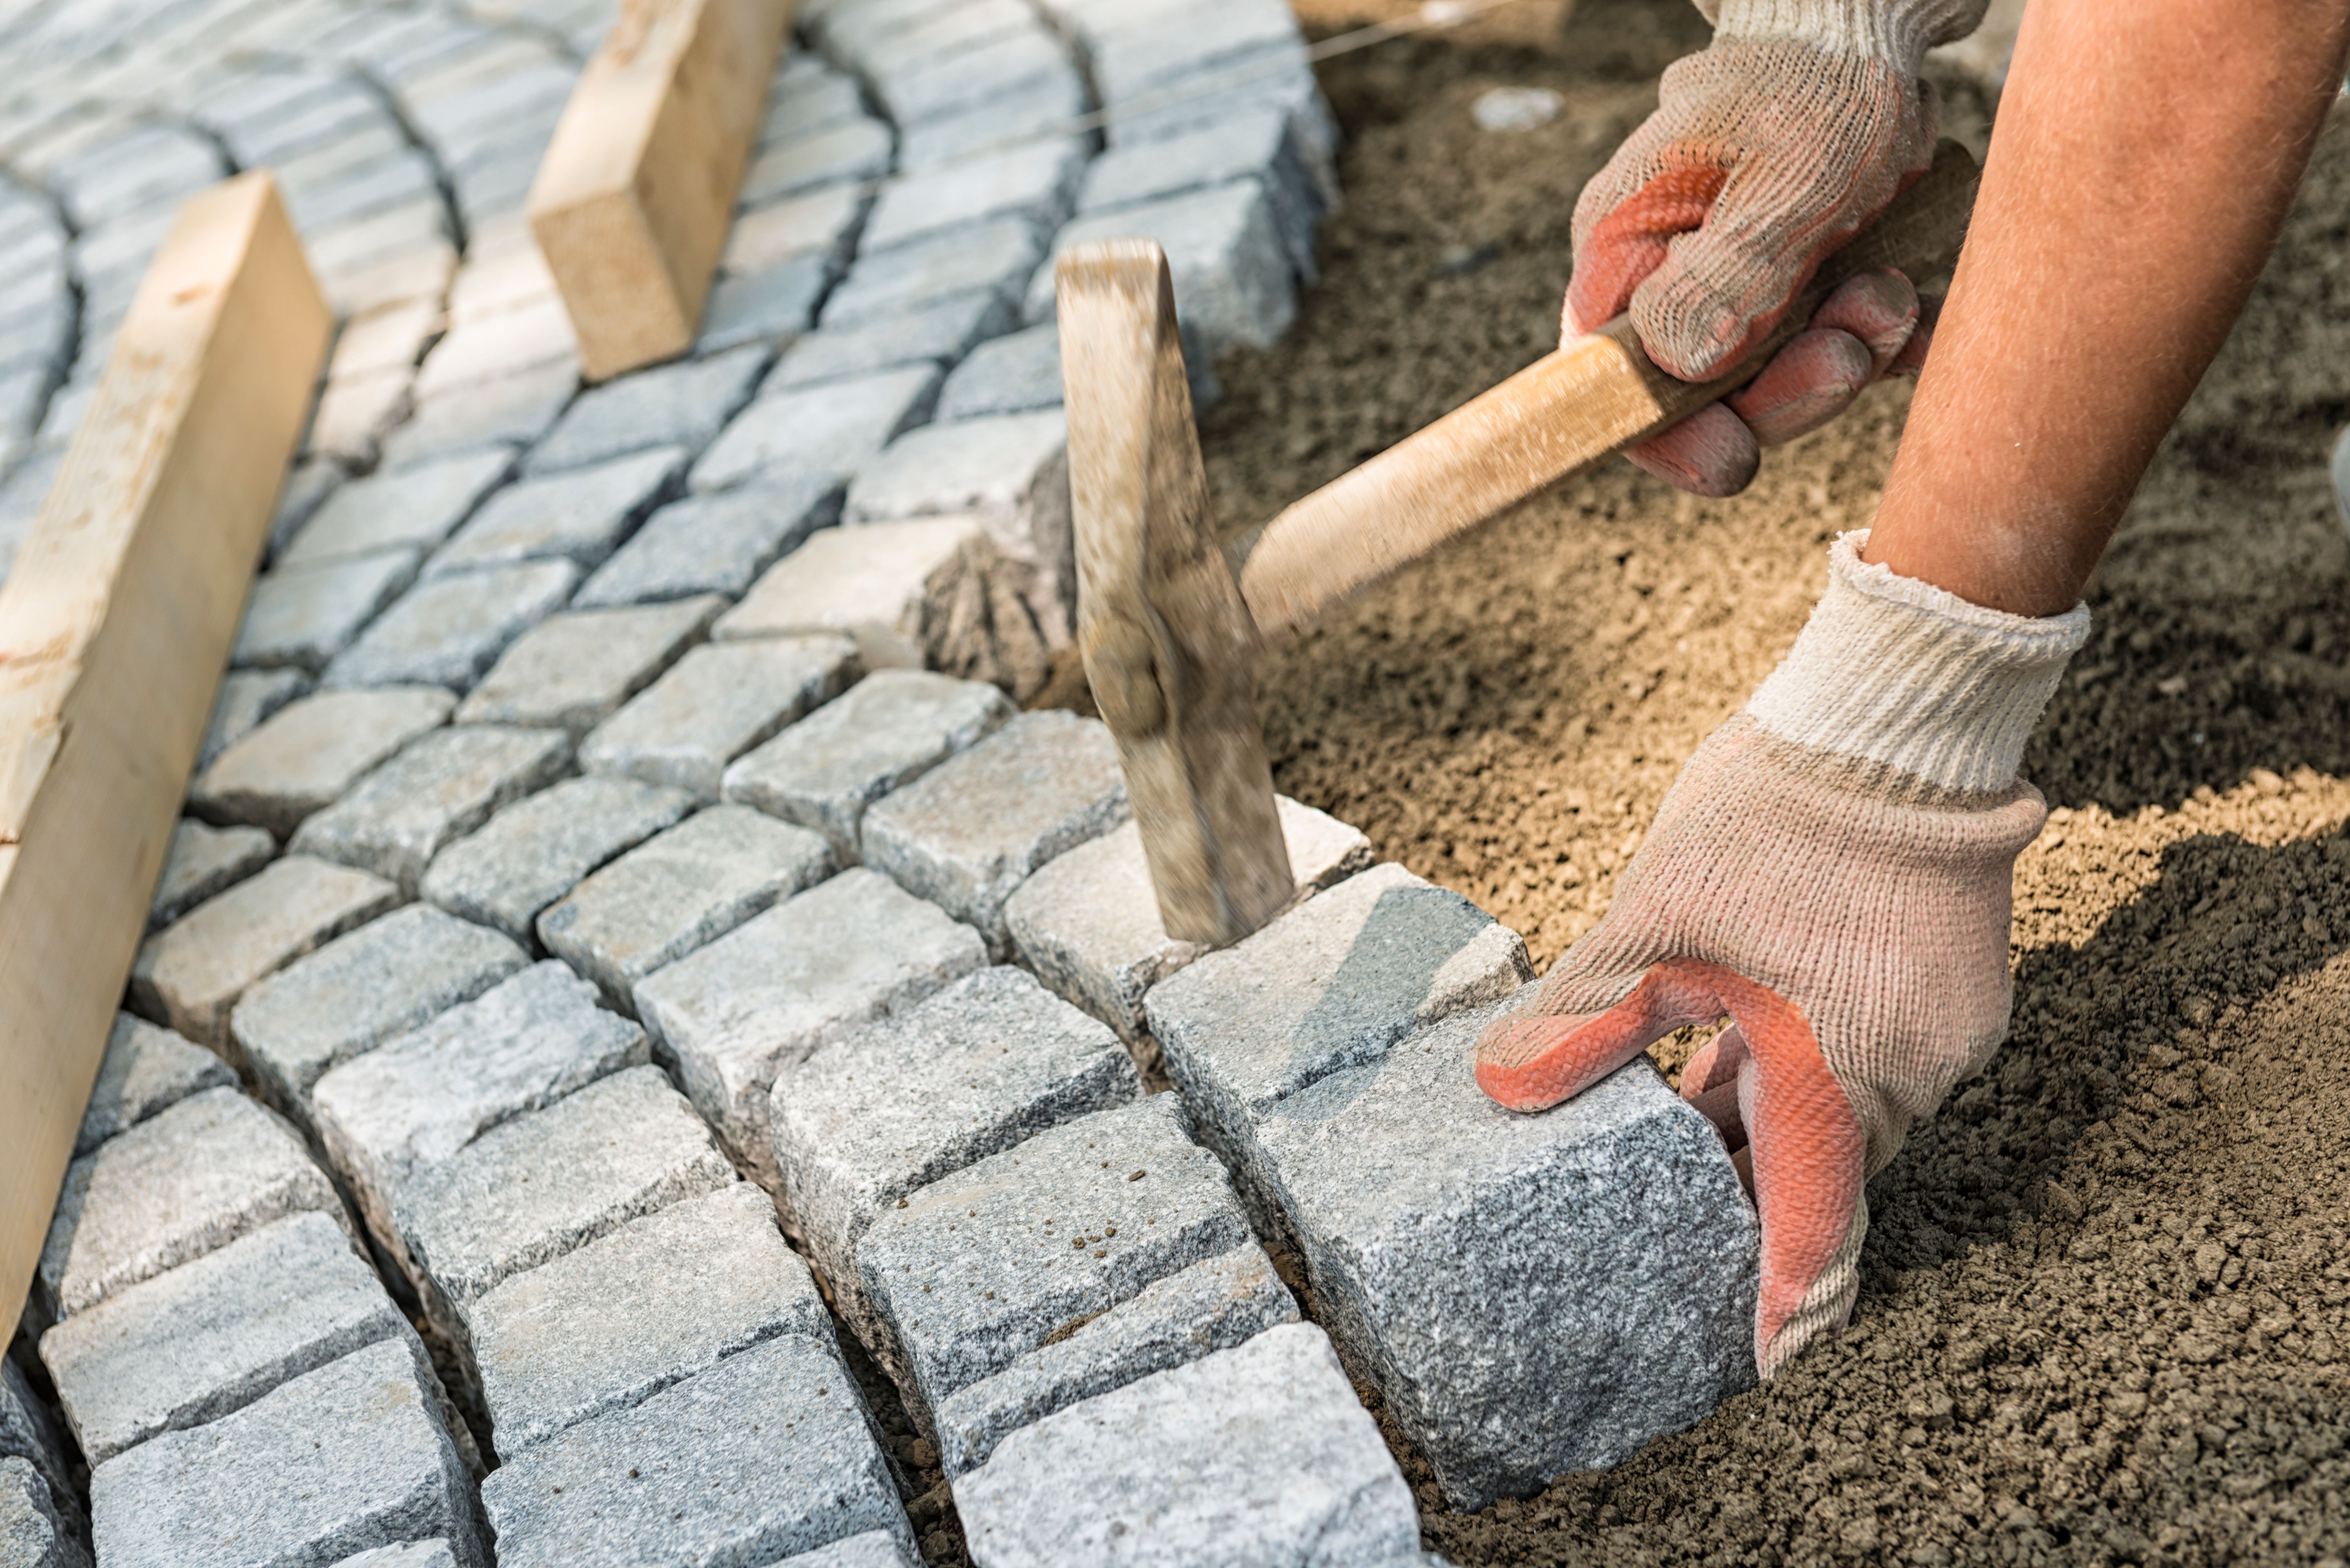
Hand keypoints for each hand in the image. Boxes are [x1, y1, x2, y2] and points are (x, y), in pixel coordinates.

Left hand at [1473, 533, 2087, 1373]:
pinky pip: (1879, 1063)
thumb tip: (1499, 1090)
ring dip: (1778, 1126)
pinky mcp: (1955, 989)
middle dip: (1757, 1201)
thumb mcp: (1655, 924)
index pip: (1812, 1229)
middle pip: (1826, 1173)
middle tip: (1686, 1232)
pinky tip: (1743, 1046)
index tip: (1758, 1367)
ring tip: (1691, 1131)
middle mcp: (1910, 1071)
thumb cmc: (1773, 819)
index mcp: (1835, 1073)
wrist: (1895, 722)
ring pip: (1849, 1114)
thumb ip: (1585, 1019)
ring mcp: (1946, 1030)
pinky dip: (1815, 1072)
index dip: (1782, 1307)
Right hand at [1565, 11, 1959, 494]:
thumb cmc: (1821, 78)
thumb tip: (1674, 363)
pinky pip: (1825, 352)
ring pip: (1772, 383)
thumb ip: (1731, 272)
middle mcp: (1666, 279)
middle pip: (1701, 398)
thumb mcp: (1790, 174)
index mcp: (1630, 247)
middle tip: (1854, 345)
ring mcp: (1731, 289)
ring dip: (1845, 357)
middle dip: (1786, 392)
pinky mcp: (1791, 290)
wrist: (1872, 26)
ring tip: (1893, 296)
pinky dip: (1874, 349)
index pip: (1608, 379)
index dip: (1661, 437)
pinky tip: (1915, 317)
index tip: (1733, 457)